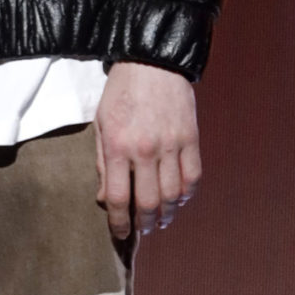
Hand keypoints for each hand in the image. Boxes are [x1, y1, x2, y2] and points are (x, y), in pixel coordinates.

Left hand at [95, 62, 201, 239]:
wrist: (152, 61)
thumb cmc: (121, 92)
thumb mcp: (101, 124)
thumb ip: (103, 163)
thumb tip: (106, 198)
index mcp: (117, 146)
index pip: (119, 198)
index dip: (119, 223)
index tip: (120, 233)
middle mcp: (145, 149)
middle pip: (149, 202)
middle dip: (146, 223)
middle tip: (144, 229)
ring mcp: (171, 144)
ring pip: (174, 194)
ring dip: (169, 213)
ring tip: (163, 219)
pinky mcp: (191, 138)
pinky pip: (193, 176)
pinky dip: (188, 193)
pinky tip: (181, 199)